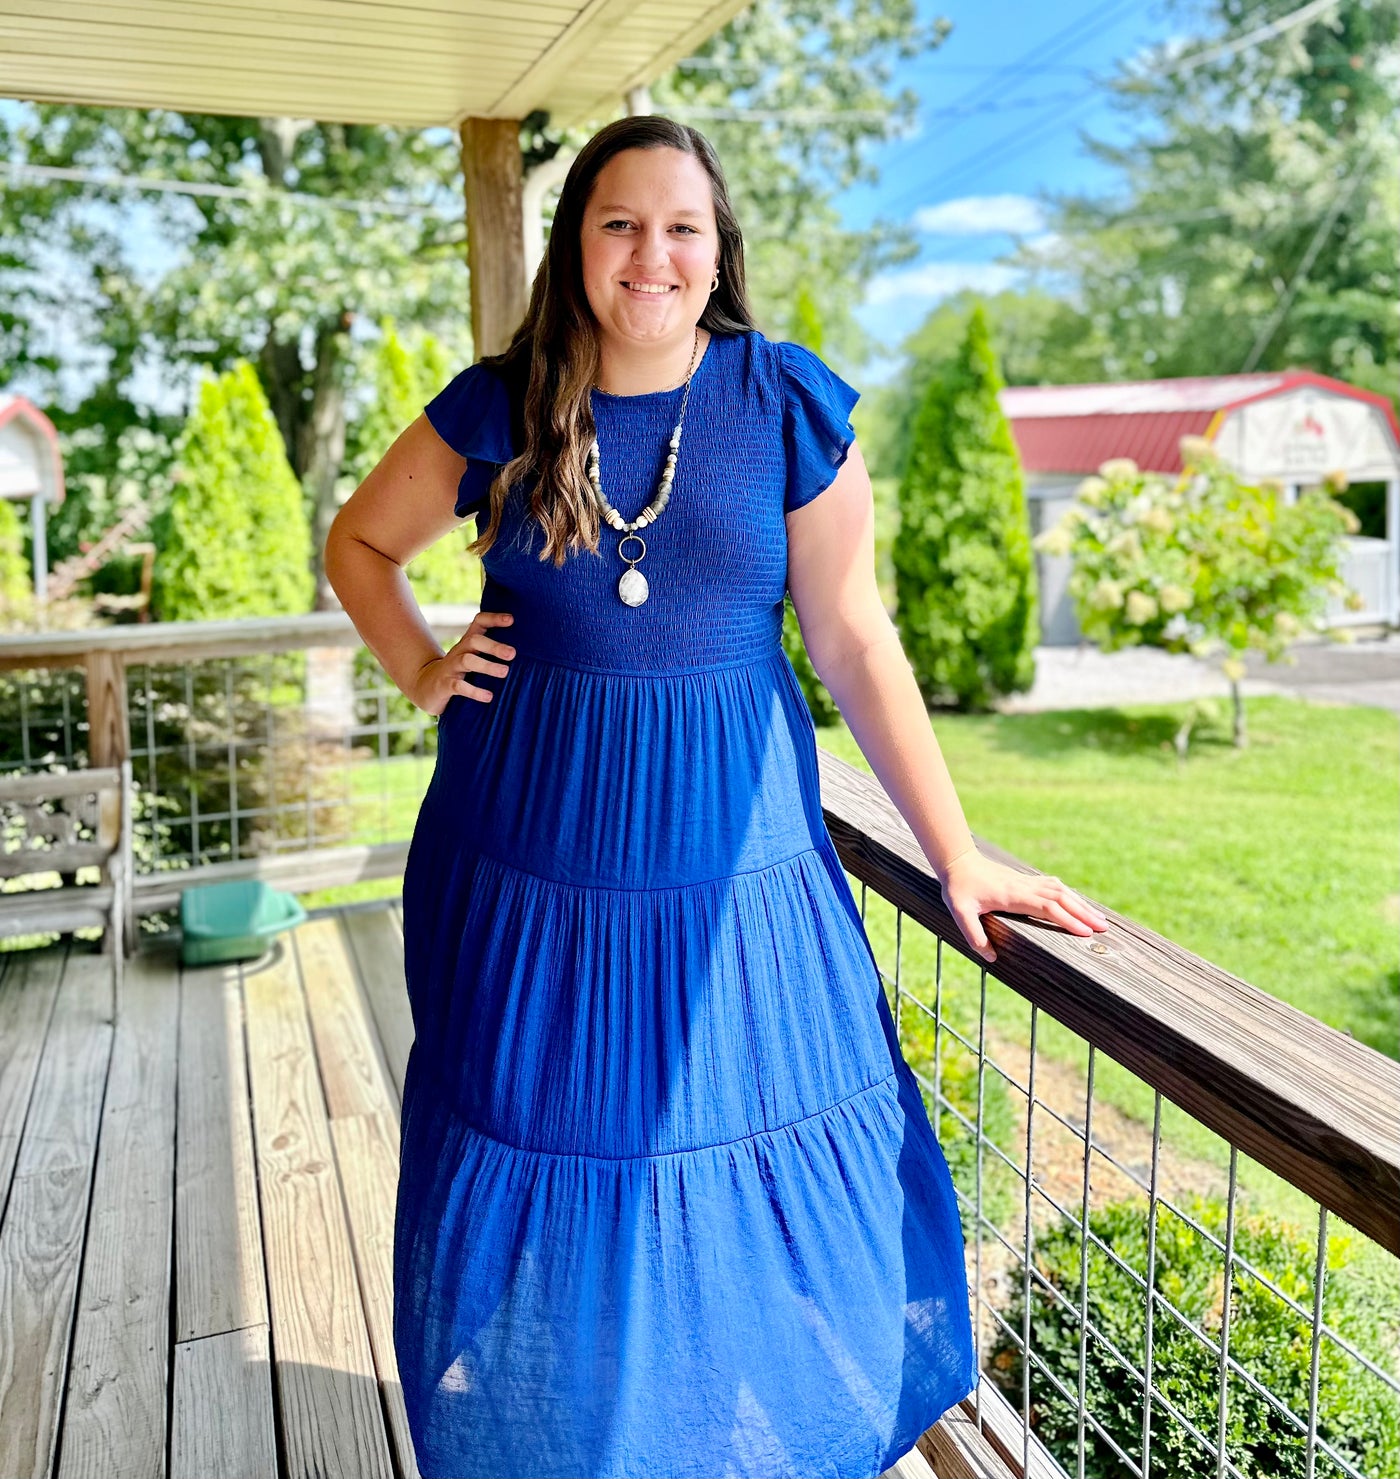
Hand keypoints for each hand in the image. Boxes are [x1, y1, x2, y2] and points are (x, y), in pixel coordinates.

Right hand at [412, 610, 515, 714]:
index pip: (478, 622)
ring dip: (487, 666)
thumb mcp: (473, 657)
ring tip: (504, 672)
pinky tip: (489, 697)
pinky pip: (458, 686)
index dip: (493, 618)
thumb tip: (529, 654)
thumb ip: (491, 651)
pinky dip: (474, 691)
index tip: (512, 619)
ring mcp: (451, 668)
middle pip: (474, 640)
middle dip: (494, 646)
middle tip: (513, 654)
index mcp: (468, 643)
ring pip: (467, 661)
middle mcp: (459, 652)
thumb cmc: (459, 671)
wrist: (425, 687)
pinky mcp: (445, 685)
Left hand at [937, 848, 1109, 965]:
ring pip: (1061, 891)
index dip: (1067, 919)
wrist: (957, 861)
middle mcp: (1025, 887)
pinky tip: (1077, 903)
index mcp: (1013, 896)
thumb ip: (974, 936)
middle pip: (1061, 899)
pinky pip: (1053, 886)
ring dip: (1080, 904)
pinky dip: (1069, 895)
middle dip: (1083, 913)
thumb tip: (992, 957)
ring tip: (1099, 919)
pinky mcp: (1025, 880)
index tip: (1085, 932)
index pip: (1047, 907)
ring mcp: (1026, 882)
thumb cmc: (957, 889)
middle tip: (1104, 929)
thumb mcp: (959, 913)